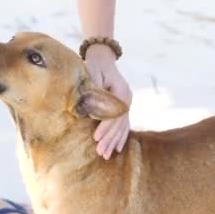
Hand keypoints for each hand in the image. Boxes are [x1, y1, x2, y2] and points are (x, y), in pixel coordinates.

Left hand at [84, 44, 131, 159]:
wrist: (102, 57)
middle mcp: (127, 98)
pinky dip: (120, 137)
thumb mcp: (91, 75)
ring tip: (106, 156)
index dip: (105, 126)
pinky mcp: (122, 106)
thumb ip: (92, 92)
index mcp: (121, 91)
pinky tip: (118, 149)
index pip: (114, 113)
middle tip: (100, 153)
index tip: (96, 138)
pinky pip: (123, 125)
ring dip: (114, 142)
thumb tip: (87, 109)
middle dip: (109, 139)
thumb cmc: (93, 65)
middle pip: (119, 123)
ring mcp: (127, 103)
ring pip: (122, 126)